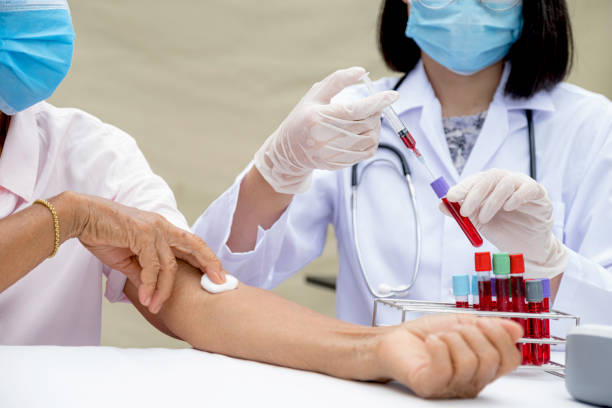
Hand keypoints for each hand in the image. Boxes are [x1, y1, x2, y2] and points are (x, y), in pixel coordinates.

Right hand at [69, 193, 225, 313]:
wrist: (81, 216)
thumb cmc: (103, 233)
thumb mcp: (127, 257)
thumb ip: (142, 271)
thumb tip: (151, 289)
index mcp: (162, 229)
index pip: (191, 243)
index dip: (206, 258)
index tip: (217, 274)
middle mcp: (163, 227)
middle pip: (194, 246)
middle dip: (209, 264)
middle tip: (220, 281)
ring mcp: (154, 229)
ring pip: (169, 265)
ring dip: (164, 290)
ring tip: (156, 307)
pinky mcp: (142, 234)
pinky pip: (151, 266)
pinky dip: (149, 284)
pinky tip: (146, 298)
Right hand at [254, 66, 398, 193]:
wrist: (289, 152)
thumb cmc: (303, 117)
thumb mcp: (315, 95)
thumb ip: (337, 80)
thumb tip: (362, 71)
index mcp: (317, 117)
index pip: (354, 110)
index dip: (376, 102)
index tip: (393, 95)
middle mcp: (323, 138)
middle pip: (365, 124)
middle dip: (376, 112)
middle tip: (372, 106)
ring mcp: (332, 154)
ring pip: (370, 139)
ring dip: (376, 126)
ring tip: (368, 119)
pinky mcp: (339, 164)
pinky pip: (367, 152)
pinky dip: (372, 140)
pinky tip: (364, 132)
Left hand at [376, 315, 522, 398]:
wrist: (393, 341)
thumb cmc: (424, 336)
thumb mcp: (461, 324)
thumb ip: (487, 327)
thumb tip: (516, 329)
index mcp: (483, 367)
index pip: (511, 359)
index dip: (501, 336)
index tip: (482, 322)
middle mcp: (471, 381)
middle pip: (491, 360)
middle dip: (472, 333)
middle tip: (453, 329)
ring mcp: (451, 387)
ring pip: (469, 362)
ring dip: (451, 338)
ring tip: (438, 336)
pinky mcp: (430, 387)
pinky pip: (444, 368)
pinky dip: (438, 346)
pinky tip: (430, 341)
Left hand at [443, 169, 566, 278]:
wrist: (527, 248)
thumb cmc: (502, 231)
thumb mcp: (478, 222)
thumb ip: (462, 213)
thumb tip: (441, 204)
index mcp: (490, 186)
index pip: (475, 180)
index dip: (462, 187)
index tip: (450, 198)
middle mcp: (506, 181)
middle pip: (489, 177)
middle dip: (474, 194)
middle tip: (465, 212)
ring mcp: (523, 186)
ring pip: (506, 182)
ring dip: (491, 201)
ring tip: (484, 219)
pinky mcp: (539, 194)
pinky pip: (528, 188)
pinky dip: (516, 197)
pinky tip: (508, 208)